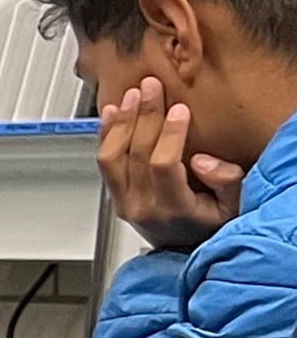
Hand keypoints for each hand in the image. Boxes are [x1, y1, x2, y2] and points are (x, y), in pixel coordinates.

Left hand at [99, 76, 248, 251]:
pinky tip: (111, 112)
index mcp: (173, 210)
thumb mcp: (233, 209)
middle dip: (145, 116)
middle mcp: (142, 207)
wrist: (183, 249)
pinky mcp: (114, 195)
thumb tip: (201, 161)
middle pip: (135, 154)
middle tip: (151, 88)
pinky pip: (104, 163)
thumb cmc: (210, 226)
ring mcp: (123, 202)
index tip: (179, 109)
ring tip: (132, 95)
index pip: (162, 165)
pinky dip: (106, 134)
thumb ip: (225, 183)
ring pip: (112, 157)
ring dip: (122, 122)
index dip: (169, 134)